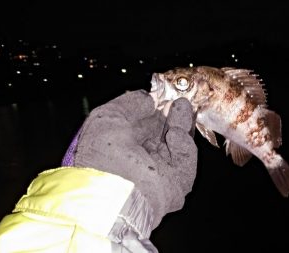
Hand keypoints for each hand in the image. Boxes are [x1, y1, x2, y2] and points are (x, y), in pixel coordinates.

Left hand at [62, 90, 196, 229]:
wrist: (114, 189)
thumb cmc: (103, 155)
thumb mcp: (109, 116)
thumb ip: (131, 102)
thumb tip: (149, 98)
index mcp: (121, 148)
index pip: (142, 127)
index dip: (154, 110)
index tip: (162, 96)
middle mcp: (140, 162)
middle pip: (162, 135)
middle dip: (170, 116)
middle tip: (178, 100)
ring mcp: (159, 174)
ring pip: (177, 146)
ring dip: (180, 125)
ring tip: (181, 107)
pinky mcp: (176, 184)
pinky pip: (185, 161)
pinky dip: (183, 145)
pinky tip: (176, 132)